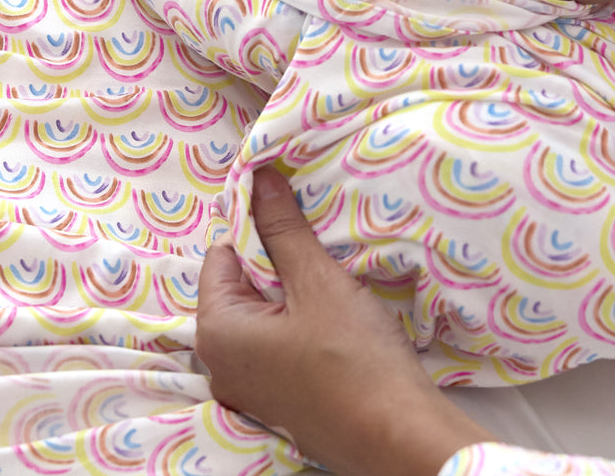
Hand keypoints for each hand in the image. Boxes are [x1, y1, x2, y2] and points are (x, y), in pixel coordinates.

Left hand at [196, 166, 493, 475]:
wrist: (398, 438)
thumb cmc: (353, 359)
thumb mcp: (317, 281)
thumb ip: (282, 228)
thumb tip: (259, 177)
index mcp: (216, 332)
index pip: (222, 254)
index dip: (257, 228)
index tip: (293, 216)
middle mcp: (219, 364)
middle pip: (240, 284)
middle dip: (276, 259)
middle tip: (317, 250)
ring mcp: (248, 388)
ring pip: (262, 312)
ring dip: (292, 290)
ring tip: (329, 280)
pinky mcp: (277, 401)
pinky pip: (275, 342)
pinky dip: (299, 322)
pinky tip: (333, 318)